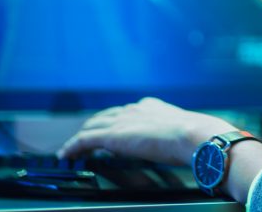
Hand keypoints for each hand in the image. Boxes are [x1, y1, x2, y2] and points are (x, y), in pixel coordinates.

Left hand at [58, 97, 234, 166]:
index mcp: (149, 107)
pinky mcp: (112, 135)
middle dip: (94, 127)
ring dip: (81, 138)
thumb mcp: (182, 132)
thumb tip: (179, 148)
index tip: (110, 129)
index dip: (114, 121)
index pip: (125, 112)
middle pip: (104, 117)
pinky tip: (66, 155)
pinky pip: (84, 140)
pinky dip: (73, 147)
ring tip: (72, 149)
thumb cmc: (196, 137)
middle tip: (85, 140)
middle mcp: (133, 109)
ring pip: (91, 127)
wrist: (194, 135)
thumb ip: (173, 136)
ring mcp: (122, 121)